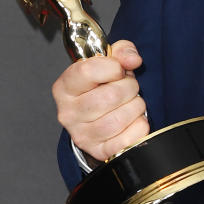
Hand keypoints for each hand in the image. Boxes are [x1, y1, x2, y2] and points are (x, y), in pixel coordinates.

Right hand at [51, 39, 149, 162]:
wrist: (98, 119)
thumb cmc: (102, 88)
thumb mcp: (109, 63)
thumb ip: (121, 52)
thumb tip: (132, 60)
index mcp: (64, 87)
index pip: (89, 71)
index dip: (114, 67)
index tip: (118, 70)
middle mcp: (68, 113)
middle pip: (110, 96)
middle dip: (130, 87)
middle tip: (129, 88)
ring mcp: (82, 135)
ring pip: (120, 119)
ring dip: (136, 107)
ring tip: (131, 103)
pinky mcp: (99, 151)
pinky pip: (129, 139)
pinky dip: (139, 127)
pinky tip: (133, 120)